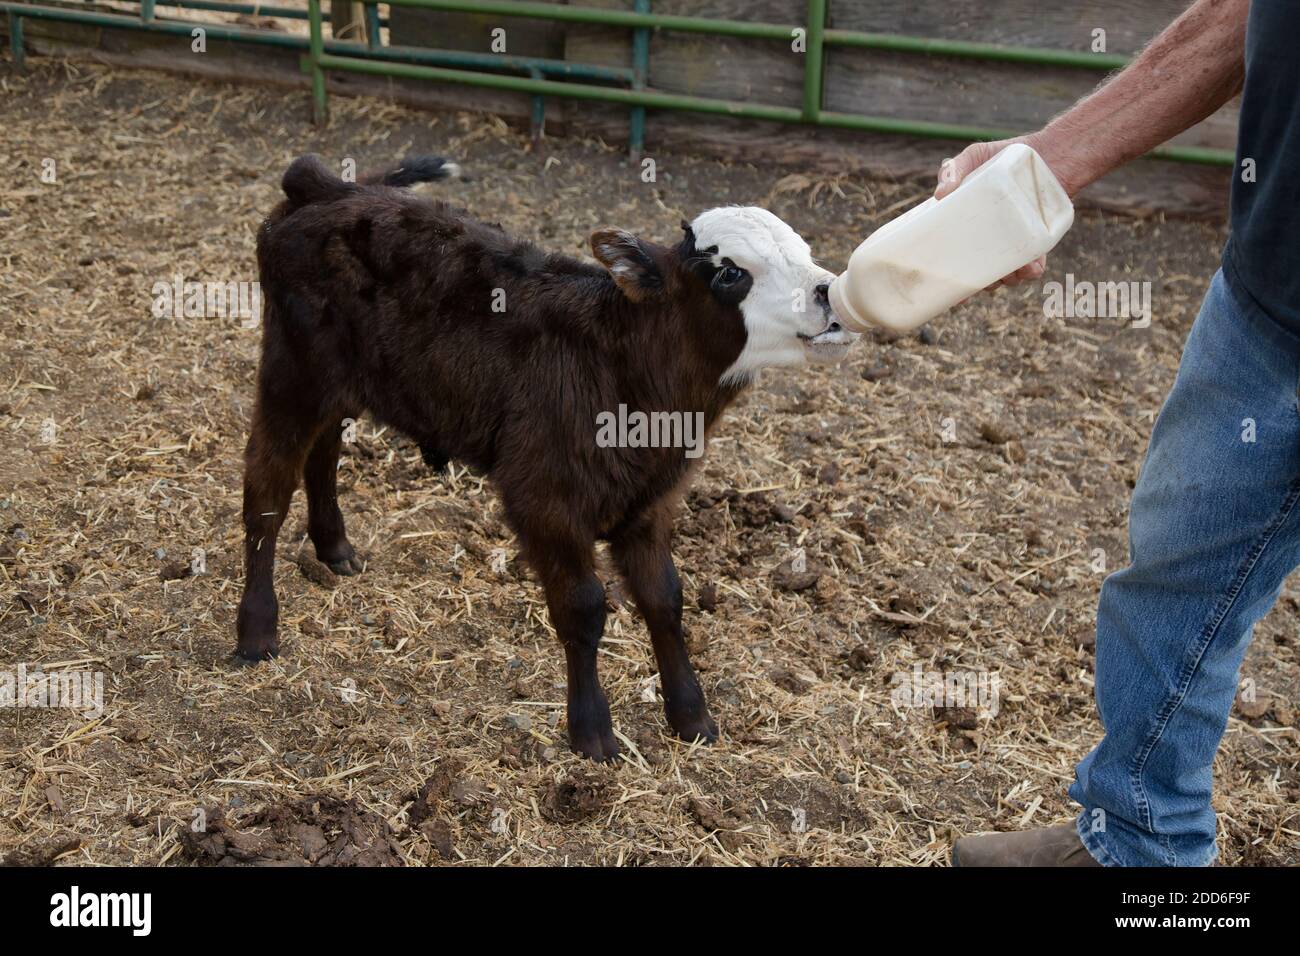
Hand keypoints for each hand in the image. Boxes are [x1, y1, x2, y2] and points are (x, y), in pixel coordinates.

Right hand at [934, 135, 1060, 288]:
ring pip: (1007, 276)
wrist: (1050, 153)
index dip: (951, 280)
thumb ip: (953, 169)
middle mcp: (989, 241)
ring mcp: (1013, 244)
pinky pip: (1034, 267)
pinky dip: (1032, 271)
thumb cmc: (1005, 155)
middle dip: (982, 285)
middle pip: (980, 276)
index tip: (952, 294)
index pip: (954, 259)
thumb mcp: (973, 157)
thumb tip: (940, 194)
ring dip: (1008, 279)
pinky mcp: (1038, 243)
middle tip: (983, 281)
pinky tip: (1031, 265)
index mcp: (968, 228)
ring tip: (1012, 270)